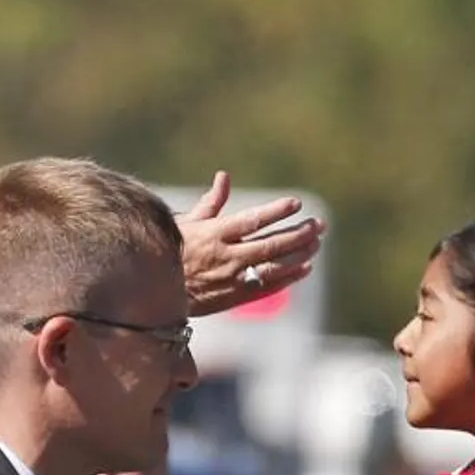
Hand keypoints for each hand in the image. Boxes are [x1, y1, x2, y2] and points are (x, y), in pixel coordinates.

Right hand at [176, 171, 324, 316]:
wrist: (157, 293)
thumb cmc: (171, 252)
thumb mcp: (187, 224)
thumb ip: (211, 202)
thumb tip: (224, 177)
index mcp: (214, 234)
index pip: (252, 220)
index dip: (276, 211)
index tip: (296, 203)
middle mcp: (226, 256)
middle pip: (271, 244)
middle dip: (298, 233)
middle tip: (318, 224)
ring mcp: (232, 279)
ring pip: (275, 266)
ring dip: (299, 254)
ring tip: (316, 243)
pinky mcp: (235, 297)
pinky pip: (269, 287)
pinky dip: (289, 277)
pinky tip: (304, 267)